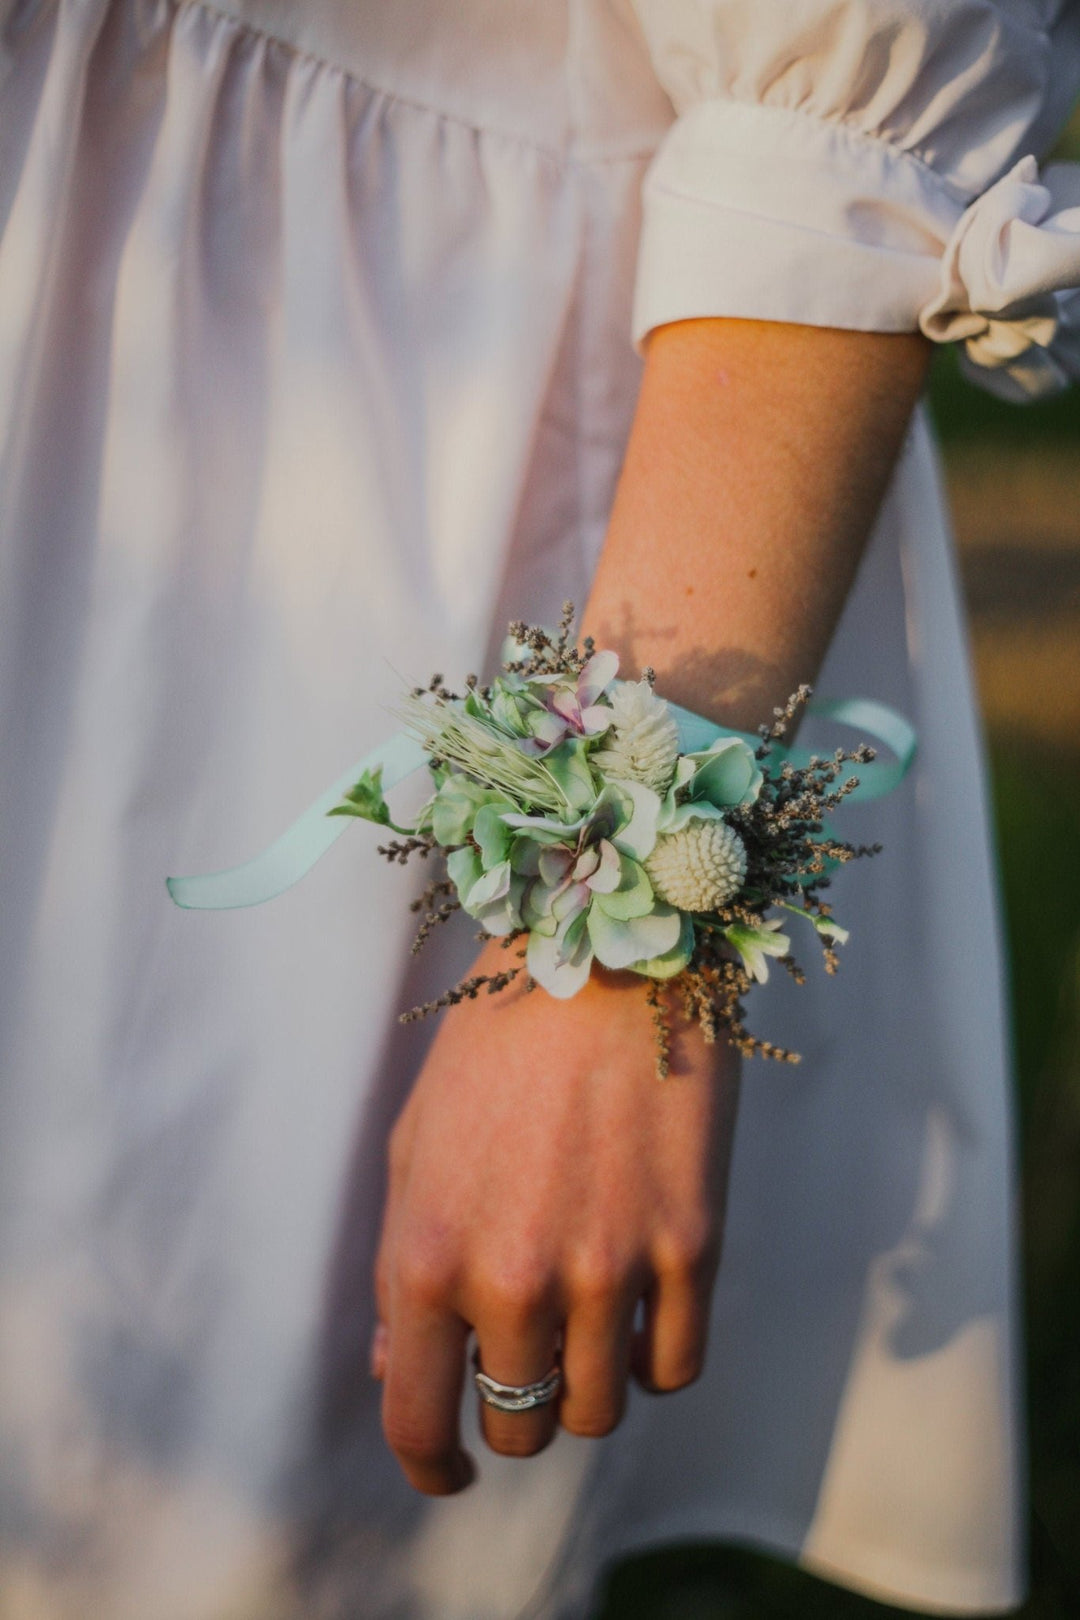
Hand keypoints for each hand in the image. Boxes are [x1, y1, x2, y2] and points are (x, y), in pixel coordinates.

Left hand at [371, 937, 740, 1494]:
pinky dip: (653, 1360)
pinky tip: (639, 1312)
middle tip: (523, 1353)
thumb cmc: (493, 1044)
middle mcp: (515, 1279)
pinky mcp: (691, 1246)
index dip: (431, 1466)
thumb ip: (399, 1270)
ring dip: (584, 1385)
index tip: (450, 1468)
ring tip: (583, 1322)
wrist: (602, 954)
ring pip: (599, 1410)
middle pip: (520, 1425)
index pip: (417, 1422)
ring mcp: (611, 1269)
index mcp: (427, 1256)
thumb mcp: (414, 1148)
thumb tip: (394, 1366)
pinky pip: (676, 1368)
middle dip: (513, 1405)